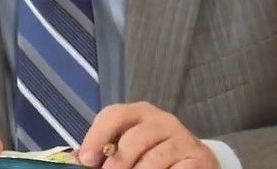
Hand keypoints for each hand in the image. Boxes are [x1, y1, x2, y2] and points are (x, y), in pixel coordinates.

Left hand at [78, 102, 218, 168]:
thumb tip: (78, 161)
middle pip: (135, 138)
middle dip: (119, 162)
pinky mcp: (198, 158)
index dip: (97, 136)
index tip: (87, 160)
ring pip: (155, 158)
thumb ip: (107, 152)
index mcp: (140, 113)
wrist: (196, 162)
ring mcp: (183, 139)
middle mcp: (163, 121)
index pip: (114, 115)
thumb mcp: (131, 148)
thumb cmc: (154, 155)